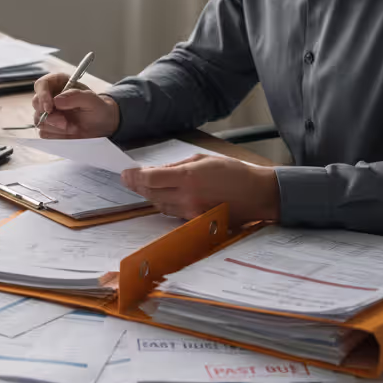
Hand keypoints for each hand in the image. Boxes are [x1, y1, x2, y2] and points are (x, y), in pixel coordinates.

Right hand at [31, 73, 120, 138]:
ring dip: (55, 127)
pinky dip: (57, 135)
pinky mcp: (49, 127)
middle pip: (36, 103)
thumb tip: (56, 100)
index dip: (42, 95)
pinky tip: (69, 132)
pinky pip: (44, 133)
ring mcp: (48, 113)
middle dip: (49, 116)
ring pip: (38, 120)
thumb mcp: (92, 100)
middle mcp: (50, 97)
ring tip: (73, 127)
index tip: (50, 107)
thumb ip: (75, 96)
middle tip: (65, 122)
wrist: (102, 126)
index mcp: (58, 84)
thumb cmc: (97, 108)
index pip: (41, 85)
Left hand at [121, 155, 279, 224]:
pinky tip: (163, 196)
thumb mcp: (204, 160)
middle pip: (151, 194)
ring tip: (144, 186)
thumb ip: (178, 165)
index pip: (151, 179)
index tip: (125, 174)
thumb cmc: (234, 173)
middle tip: (129, 179)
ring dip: (150, 195)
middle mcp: (187, 197)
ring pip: (160, 205)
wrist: (257, 195)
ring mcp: (191, 213)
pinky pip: (173, 213)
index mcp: (188, 178)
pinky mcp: (196, 222)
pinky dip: (165, 204)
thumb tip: (158, 170)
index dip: (134, 177)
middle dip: (138, 186)